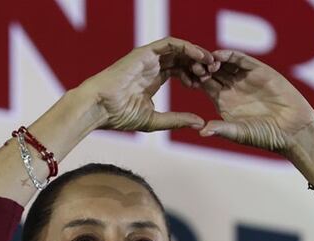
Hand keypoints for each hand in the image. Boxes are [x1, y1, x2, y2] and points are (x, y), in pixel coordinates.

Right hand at [78, 37, 213, 132]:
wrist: (100, 107)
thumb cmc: (119, 116)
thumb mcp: (154, 120)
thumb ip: (176, 120)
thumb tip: (200, 123)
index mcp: (154, 79)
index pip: (180, 71)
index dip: (195, 76)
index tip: (206, 85)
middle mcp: (152, 66)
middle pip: (182, 58)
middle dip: (199, 64)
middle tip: (213, 73)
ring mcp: (148, 58)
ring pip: (179, 49)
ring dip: (196, 54)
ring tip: (210, 64)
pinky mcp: (145, 52)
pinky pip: (171, 44)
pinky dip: (187, 48)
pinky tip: (199, 56)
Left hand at [192, 50, 313, 153]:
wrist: (292, 130)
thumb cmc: (265, 136)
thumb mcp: (239, 133)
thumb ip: (221, 129)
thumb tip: (201, 132)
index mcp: (223, 101)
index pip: (205, 85)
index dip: (195, 80)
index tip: (186, 78)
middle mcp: (232, 88)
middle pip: (212, 71)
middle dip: (202, 66)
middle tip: (193, 66)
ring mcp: (245, 78)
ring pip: (225, 63)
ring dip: (214, 60)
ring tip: (206, 63)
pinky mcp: (259, 71)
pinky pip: (242, 60)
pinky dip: (230, 55)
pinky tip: (219, 56)